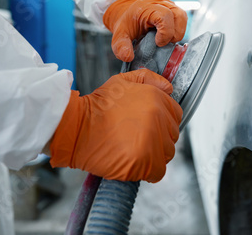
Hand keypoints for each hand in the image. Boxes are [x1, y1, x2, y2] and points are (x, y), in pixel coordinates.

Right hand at [49, 70, 181, 182]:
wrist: (75, 128)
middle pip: (171, 136)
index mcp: (156, 100)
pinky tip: (134, 164)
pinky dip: (148, 171)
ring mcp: (152, 141)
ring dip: (154, 155)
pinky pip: (157, 172)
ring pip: (166, 154)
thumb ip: (148, 79)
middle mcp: (158, 119)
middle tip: (137, 139)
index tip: (149, 127)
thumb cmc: (96, 107)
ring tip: (133, 150)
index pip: (175, 116)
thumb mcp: (121, 81)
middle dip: (158, 139)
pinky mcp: (144, 162)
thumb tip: (168, 88)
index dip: (162, 122)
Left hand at [103, 0, 187, 61]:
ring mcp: (167, 3)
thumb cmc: (127, 24)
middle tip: (163, 43)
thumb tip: (128, 57)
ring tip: (168, 39)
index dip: (165, 32)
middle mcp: (159, 2)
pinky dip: (178, 29)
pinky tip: (169, 35)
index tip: (157, 43)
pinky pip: (182, 18)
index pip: (165, 16)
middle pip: (178, 15)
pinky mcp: (172, 7)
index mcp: (146, 7)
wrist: (128, 13)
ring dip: (178, 31)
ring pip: (182, 16)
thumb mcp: (119, 36)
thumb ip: (121, 46)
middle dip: (174, 33)